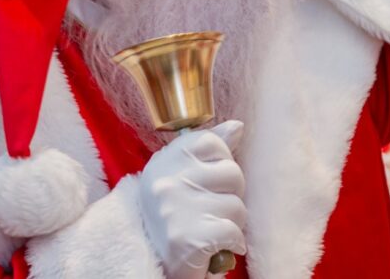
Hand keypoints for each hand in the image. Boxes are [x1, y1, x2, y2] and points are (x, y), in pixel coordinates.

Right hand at [138, 121, 246, 278]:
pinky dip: (233, 243)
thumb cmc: (174, 215)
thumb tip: (237, 126)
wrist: (153, 262)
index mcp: (165, 160)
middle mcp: (166, 181)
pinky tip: (218, 246)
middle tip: (213, 209)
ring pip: (236, 205)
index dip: (222, 160)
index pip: (211, 141)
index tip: (211, 179)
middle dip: (232, 194)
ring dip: (232, 222)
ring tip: (212, 228)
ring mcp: (175, 209)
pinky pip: (234, 231)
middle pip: (232, 173)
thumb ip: (210, 149)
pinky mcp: (188, 238)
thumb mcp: (184, 175)